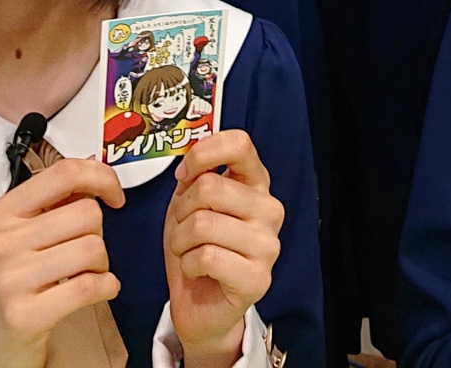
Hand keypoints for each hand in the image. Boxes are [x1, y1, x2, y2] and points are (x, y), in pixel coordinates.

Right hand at [0, 158, 124, 367]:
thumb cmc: (7, 286)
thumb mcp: (19, 235)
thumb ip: (53, 201)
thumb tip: (92, 166)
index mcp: (2, 213)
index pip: (63, 173)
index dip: (101, 177)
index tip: (113, 192)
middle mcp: (2, 242)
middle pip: (87, 213)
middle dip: (99, 232)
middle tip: (86, 250)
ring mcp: (11, 278)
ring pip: (93, 248)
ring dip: (102, 264)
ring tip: (86, 273)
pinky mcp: (25, 314)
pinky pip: (88, 286)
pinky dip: (106, 287)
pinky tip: (97, 290)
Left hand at [163, 130, 283, 367]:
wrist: (200, 304)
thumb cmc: (196, 248)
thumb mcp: (189, 203)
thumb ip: (195, 176)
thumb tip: (191, 161)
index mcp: (256, 184)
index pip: (239, 144)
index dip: (203, 154)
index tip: (185, 174)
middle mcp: (269, 209)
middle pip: (209, 187)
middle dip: (181, 211)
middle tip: (183, 229)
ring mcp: (268, 245)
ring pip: (203, 223)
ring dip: (180, 241)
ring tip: (189, 252)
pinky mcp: (258, 278)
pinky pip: (206, 257)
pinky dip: (188, 265)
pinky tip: (197, 271)